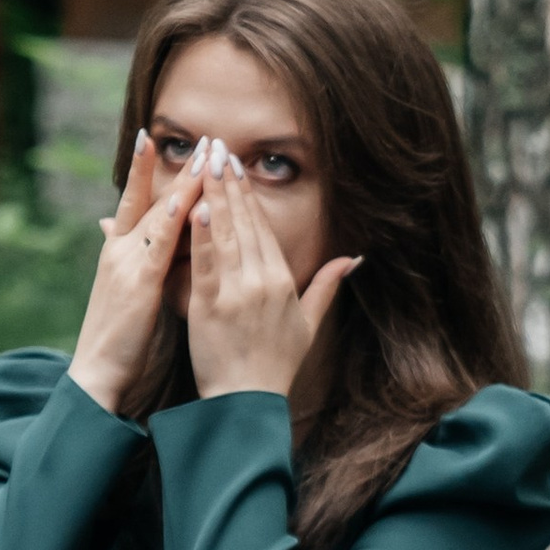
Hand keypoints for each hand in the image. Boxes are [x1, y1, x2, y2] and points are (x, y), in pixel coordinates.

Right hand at [68, 133, 207, 413]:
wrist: (99, 378)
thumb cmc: (124, 344)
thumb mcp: (137, 296)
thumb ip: (149, 268)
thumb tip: (165, 251)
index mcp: (120, 254)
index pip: (136, 203)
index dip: (147, 171)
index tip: (159, 140)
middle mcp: (119, 250)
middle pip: (147, 197)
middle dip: (174, 166)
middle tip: (205, 137)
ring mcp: (126, 263)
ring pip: (158, 213)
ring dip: (183, 181)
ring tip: (206, 154)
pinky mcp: (137, 283)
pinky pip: (159, 243)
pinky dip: (175, 218)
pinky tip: (192, 198)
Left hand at [184, 138, 361, 400]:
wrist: (247, 403)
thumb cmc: (275, 367)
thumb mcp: (309, 325)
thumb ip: (328, 286)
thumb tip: (355, 259)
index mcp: (283, 280)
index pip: (263, 226)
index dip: (249, 193)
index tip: (236, 164)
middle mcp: (263, 281)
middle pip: (245, 221)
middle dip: (229, 181)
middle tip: (216, 146)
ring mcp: (238, 292)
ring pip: (225, 234)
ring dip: (213, 195)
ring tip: (203, 162)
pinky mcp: (212, 307)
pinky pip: (206, 263)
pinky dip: (201, 235)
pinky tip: (194, 206)